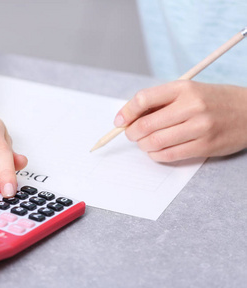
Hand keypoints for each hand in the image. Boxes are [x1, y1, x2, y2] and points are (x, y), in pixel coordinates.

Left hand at [113, 81, 246, 161]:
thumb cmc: (212, 100)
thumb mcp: (188, 91)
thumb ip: (160, 102)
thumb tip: (128, 117)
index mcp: (183, 88)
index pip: (143, 99)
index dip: (126, 112)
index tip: (119, 121)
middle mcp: (191, 106)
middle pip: (146, 124)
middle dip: (132, 133)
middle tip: (132, 134)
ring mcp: (200, 127)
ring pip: (155, 142)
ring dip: (143, 145)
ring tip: (145, 143)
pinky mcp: (205, 146)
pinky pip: (170, 155)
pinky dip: (156, 155)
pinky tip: (157, 151)